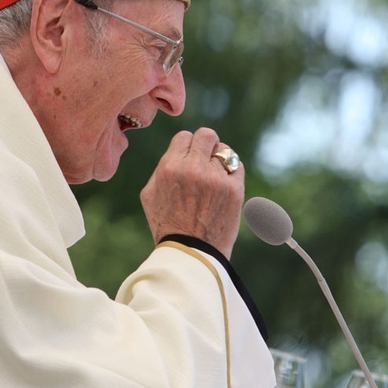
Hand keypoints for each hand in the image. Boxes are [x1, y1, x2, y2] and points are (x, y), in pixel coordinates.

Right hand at [140, 127, 244, 258]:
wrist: (191, 253)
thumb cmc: (168, 224)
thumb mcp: (150, 194)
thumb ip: (162, 167)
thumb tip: (177, 150)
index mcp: (169, 167)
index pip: (184, 136)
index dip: (186, 146)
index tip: (188, 158)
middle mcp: (193, 169)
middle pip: (206, 135)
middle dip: (206, 144)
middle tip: (205, 158)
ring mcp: (216, 178)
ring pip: (224, 150)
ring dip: (219, 159)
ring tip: (213, 177)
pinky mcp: (234, 189)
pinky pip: (237, 165)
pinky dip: (231, 171)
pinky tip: (223, 184)